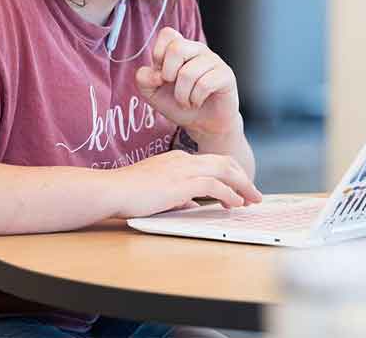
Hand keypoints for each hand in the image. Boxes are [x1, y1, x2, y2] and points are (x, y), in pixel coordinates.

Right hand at [112, 150, 261, 217]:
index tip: (240, 188)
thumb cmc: (128, 194)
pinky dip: (228, 194)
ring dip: (242, 186)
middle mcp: (183, 160)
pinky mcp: (180, 183)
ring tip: (252, 199)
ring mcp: (182, 169)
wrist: (111, 190)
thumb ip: (177, 196)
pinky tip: (234, 203)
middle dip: (243, 177)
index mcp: (177, 159)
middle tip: (254, 194)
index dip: (230, 174)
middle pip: (223, 162)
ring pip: (224, 171)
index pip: (212, 162)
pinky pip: (213, 186)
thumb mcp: (158, 193)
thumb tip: (192, 206)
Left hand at [135, 28, 240, 139]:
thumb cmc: (178, 104)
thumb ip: (144, 79)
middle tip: (173, 86)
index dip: (158, 54)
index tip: (161, 73)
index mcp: (181, 48)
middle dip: (168, 74)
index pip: (168, 34)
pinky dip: (195, 99)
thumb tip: (157, 74)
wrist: (202, 124)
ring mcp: (213, 60)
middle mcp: (197, 49)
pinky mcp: (225, 75)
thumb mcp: (152, 93)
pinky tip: (197, 102)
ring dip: (182, 95)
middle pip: (176, 48)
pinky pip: (204, 85)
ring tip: (186, 101)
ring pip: (188, 72)